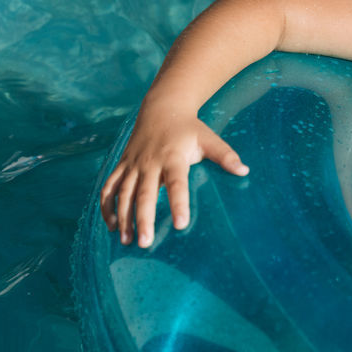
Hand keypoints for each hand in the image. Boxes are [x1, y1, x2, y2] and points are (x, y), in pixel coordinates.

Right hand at [99, 111, 248, 246]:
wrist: (161, 109)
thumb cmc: (189, 129)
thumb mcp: (208, 139)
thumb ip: (225, 155)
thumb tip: (244, 171)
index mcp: (172, 157)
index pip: (176, 183)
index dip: (178, 203)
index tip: (181, 224)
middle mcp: (149, 162)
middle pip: (144, 193)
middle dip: (143, 218)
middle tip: (146, 242)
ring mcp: (132, 164)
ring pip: (123, 193)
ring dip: (122, 217)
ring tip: (126, 241)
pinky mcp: (121, 165)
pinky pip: (109, 187)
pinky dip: (107, 206)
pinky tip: (111, 225)